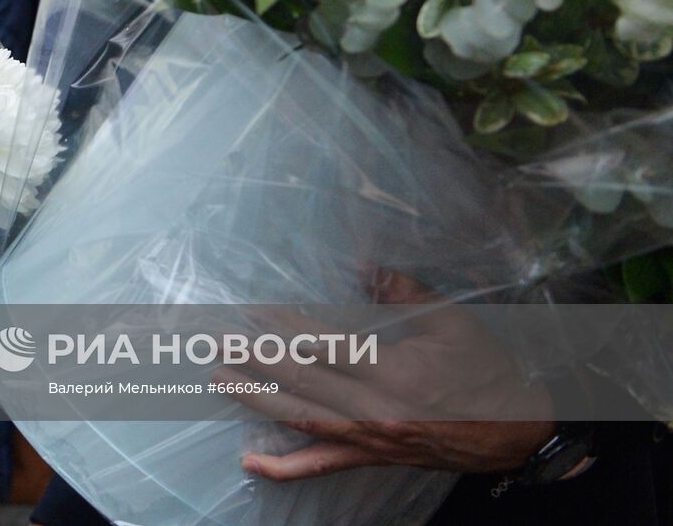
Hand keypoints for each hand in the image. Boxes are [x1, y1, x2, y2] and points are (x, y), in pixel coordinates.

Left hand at [225, 271, 554, 481]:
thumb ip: (404, 292)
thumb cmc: (485, 371)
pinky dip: (284, 469)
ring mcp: (370, 439)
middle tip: (219, 343)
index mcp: (394, 372)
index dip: (286, 330)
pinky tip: (251, 464)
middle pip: (303, 383)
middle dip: (256, 361)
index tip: (254, 314)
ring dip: (257, 401)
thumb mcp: (452, 322)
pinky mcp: (372, 457)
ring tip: (221, 379)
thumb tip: (364, 264)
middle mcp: (375, 410)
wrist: (514, 431)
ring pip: (301, 421)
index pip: (326, 347)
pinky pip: (322, 467)